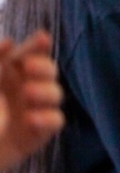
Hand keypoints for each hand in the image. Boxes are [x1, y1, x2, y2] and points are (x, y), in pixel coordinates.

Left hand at [0, 31, 64, 172]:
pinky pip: (55, 121)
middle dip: (43, 66)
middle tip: (28, 66)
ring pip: (56, 94)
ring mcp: (35, 111)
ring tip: (28, 93)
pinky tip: (29, 118)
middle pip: (49, 71)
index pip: (31, 54)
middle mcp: (26, 90)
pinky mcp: (39, 134)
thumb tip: (10, 42)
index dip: (38, 46)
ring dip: (45, 91)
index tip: (41, 39)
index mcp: (10, 75)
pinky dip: (47, 118)